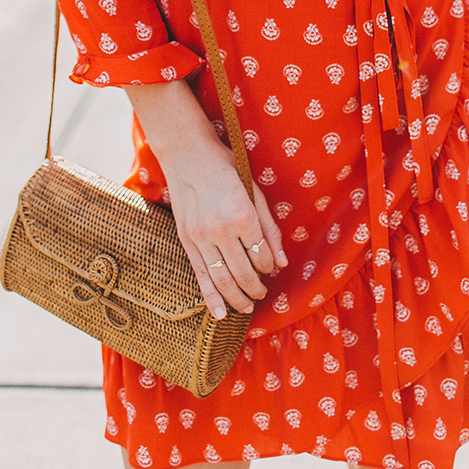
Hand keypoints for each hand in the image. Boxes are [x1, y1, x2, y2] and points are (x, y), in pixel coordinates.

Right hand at [161, 133, 287, 319]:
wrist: (188, 155)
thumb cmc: (226, 168)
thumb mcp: (254, 191)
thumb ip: (269, 228)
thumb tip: (281, 263)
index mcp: (243, 215)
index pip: (262, 255)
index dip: (269, 266)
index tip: (271, 269)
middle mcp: (222, 230)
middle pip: (243, 273)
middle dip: (256, 289)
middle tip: (262, 294)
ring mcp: (201, 237)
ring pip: (223, 280)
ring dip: (237, 298)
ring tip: (247, 306)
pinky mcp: (187, 240)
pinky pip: (200, 276)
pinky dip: (211, 298)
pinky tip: (220, 313)